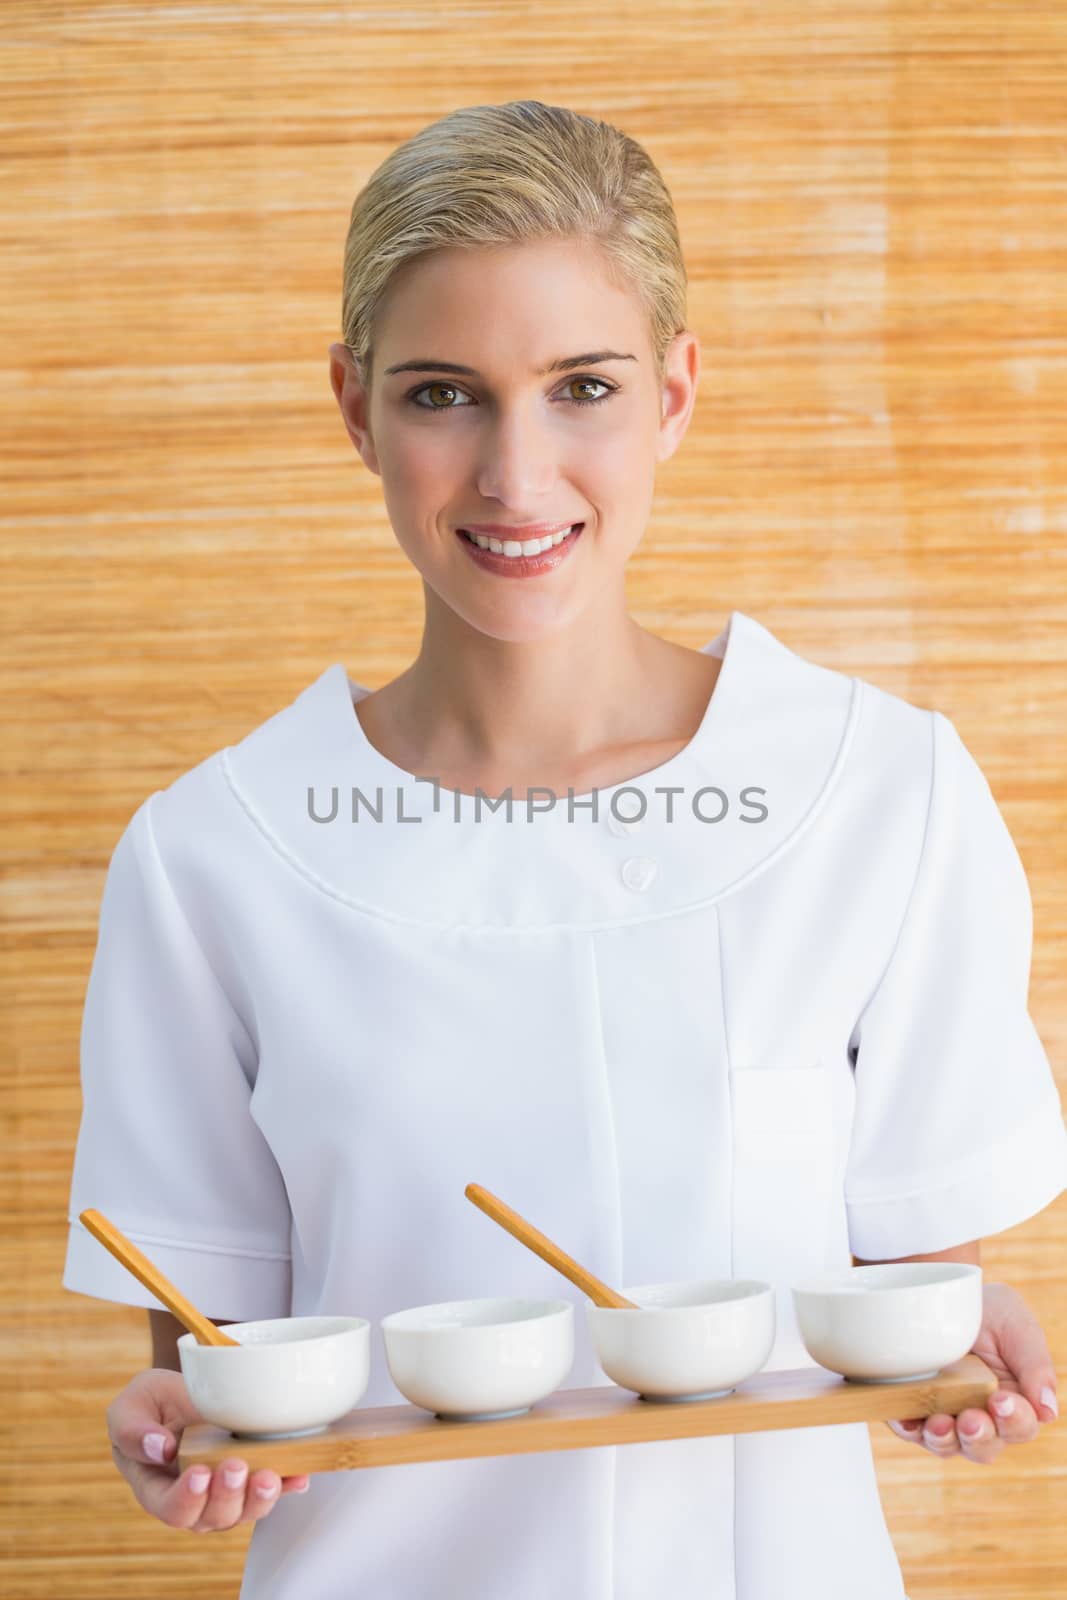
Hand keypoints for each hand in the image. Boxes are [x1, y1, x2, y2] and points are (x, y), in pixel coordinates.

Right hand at [107, 1368, 311, 1530]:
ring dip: (259, 1498)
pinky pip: (274, 1489)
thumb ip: (132, 1429)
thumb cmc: (153, 1404)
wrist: (186, 1391)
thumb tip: (159, 1448)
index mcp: (158, 1488)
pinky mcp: (253, 1476)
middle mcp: (195, 1500)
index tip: (199, 1472)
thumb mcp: (131, 1406)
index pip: (172, 1509)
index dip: (186, 1498)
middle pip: (213, 1517)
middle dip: (227, 1496)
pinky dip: (288, 1485)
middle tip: (235, 1466)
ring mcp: (227, 1492)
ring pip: (245, 1511)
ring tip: (268, 1475)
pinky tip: (299, 1477)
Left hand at [887, 1282, 1058, 1461]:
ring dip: (944, 1439)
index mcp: (1014, 1402)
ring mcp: (947, 1415)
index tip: (1001, 1400)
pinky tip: (906, 1421)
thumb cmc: (988, 1311)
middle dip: (978, 1436)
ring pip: (948, 1445)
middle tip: (971, 1419)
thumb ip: (1035, 1365)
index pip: (1021, 1426)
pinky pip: (910, 1428)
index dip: (1014, 1420)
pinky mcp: (914, 1408)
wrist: (941, 1291)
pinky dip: (908, 1428)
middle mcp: (981, 1416)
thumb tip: (1047, 1410)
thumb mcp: (1016, 1326)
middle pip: (984, 1446)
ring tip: (938, 1423)